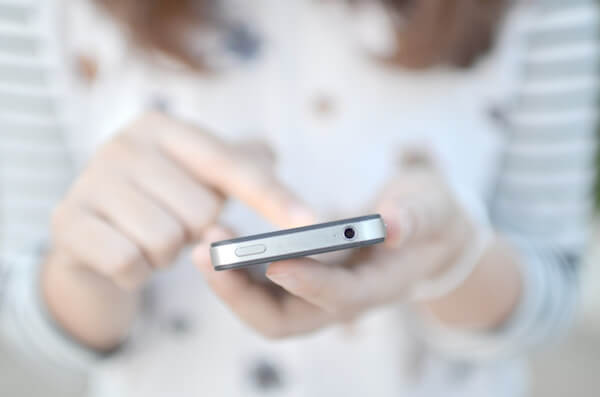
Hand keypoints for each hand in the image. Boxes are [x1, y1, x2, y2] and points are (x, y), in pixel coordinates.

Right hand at [48, 111, 312, 289]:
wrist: (92, 232)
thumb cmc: (160, 198)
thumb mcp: (199, 174)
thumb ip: (243, 163)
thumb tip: (277, 160)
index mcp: (163, 126)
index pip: (232, 166)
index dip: (273, 197)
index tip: (310, 223)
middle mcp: (123, 144)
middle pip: (202, 213)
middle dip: (197, 233)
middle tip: (175, 223)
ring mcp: (90, 181)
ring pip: (167, 241)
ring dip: (166, 254)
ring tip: (150, 238)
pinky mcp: (68, 222)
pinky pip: (129, 263)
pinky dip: (138, 271)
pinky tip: (127, 255)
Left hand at [194, 151, 474, 337]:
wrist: (424, 234)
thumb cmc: (428, 218)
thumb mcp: (432, 208)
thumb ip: (416, 216)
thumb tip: (391, 223)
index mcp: (378, 286)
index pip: (340, 297)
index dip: (310, 282)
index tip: (275, 261)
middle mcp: (342, 299)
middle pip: (286, 320)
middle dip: (243, 295)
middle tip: (207, 253)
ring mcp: (318, 294)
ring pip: (266, 310)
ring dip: (231, 285)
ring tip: (203, 245)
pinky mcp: (303, 281)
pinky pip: (262, 290)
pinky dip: (236, 272)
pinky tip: (217, 242)